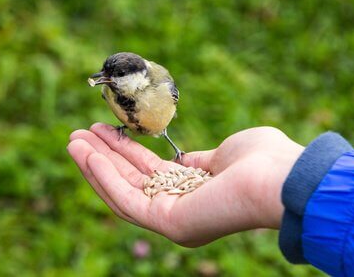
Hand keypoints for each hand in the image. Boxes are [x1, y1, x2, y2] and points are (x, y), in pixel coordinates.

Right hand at [67, 123, 303, 246]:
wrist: (281, 177)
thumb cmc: (262, 160)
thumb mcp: (222, 155)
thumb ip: (196, 160)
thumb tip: (179, 160)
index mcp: (193, 192)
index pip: (148, 173)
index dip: (124, 151)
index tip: (105, 130)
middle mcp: (179, 208)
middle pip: (130, 181)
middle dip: (103, 156)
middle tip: (78, 133)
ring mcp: (171, 219)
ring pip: (121, 191)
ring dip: (95, 165)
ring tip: (72, 140)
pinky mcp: (166, 223)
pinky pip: (126, 199)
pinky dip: (103, 176)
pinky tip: (87, 154)